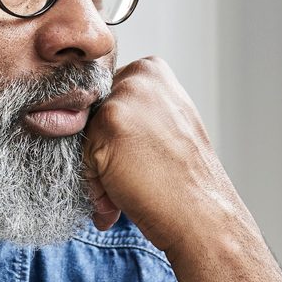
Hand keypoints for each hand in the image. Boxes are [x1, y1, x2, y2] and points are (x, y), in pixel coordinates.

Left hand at [81, 57, 252, 258]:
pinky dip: (94, 183)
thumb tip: (86, 118)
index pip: (106, 97)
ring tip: (130, 185)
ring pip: (84, 138)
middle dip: (103, 149)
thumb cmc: (182, 176)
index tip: (136, 154)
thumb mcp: (166, 122)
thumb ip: (134, 109)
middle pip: (90, 114)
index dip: (115, 133)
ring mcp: (122, 97)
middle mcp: (138, 75)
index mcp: (152, 70)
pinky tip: (122, 191)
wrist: (200, 211)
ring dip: (98, 169)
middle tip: (135, 173)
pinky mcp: (108, 123)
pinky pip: (81, 157)